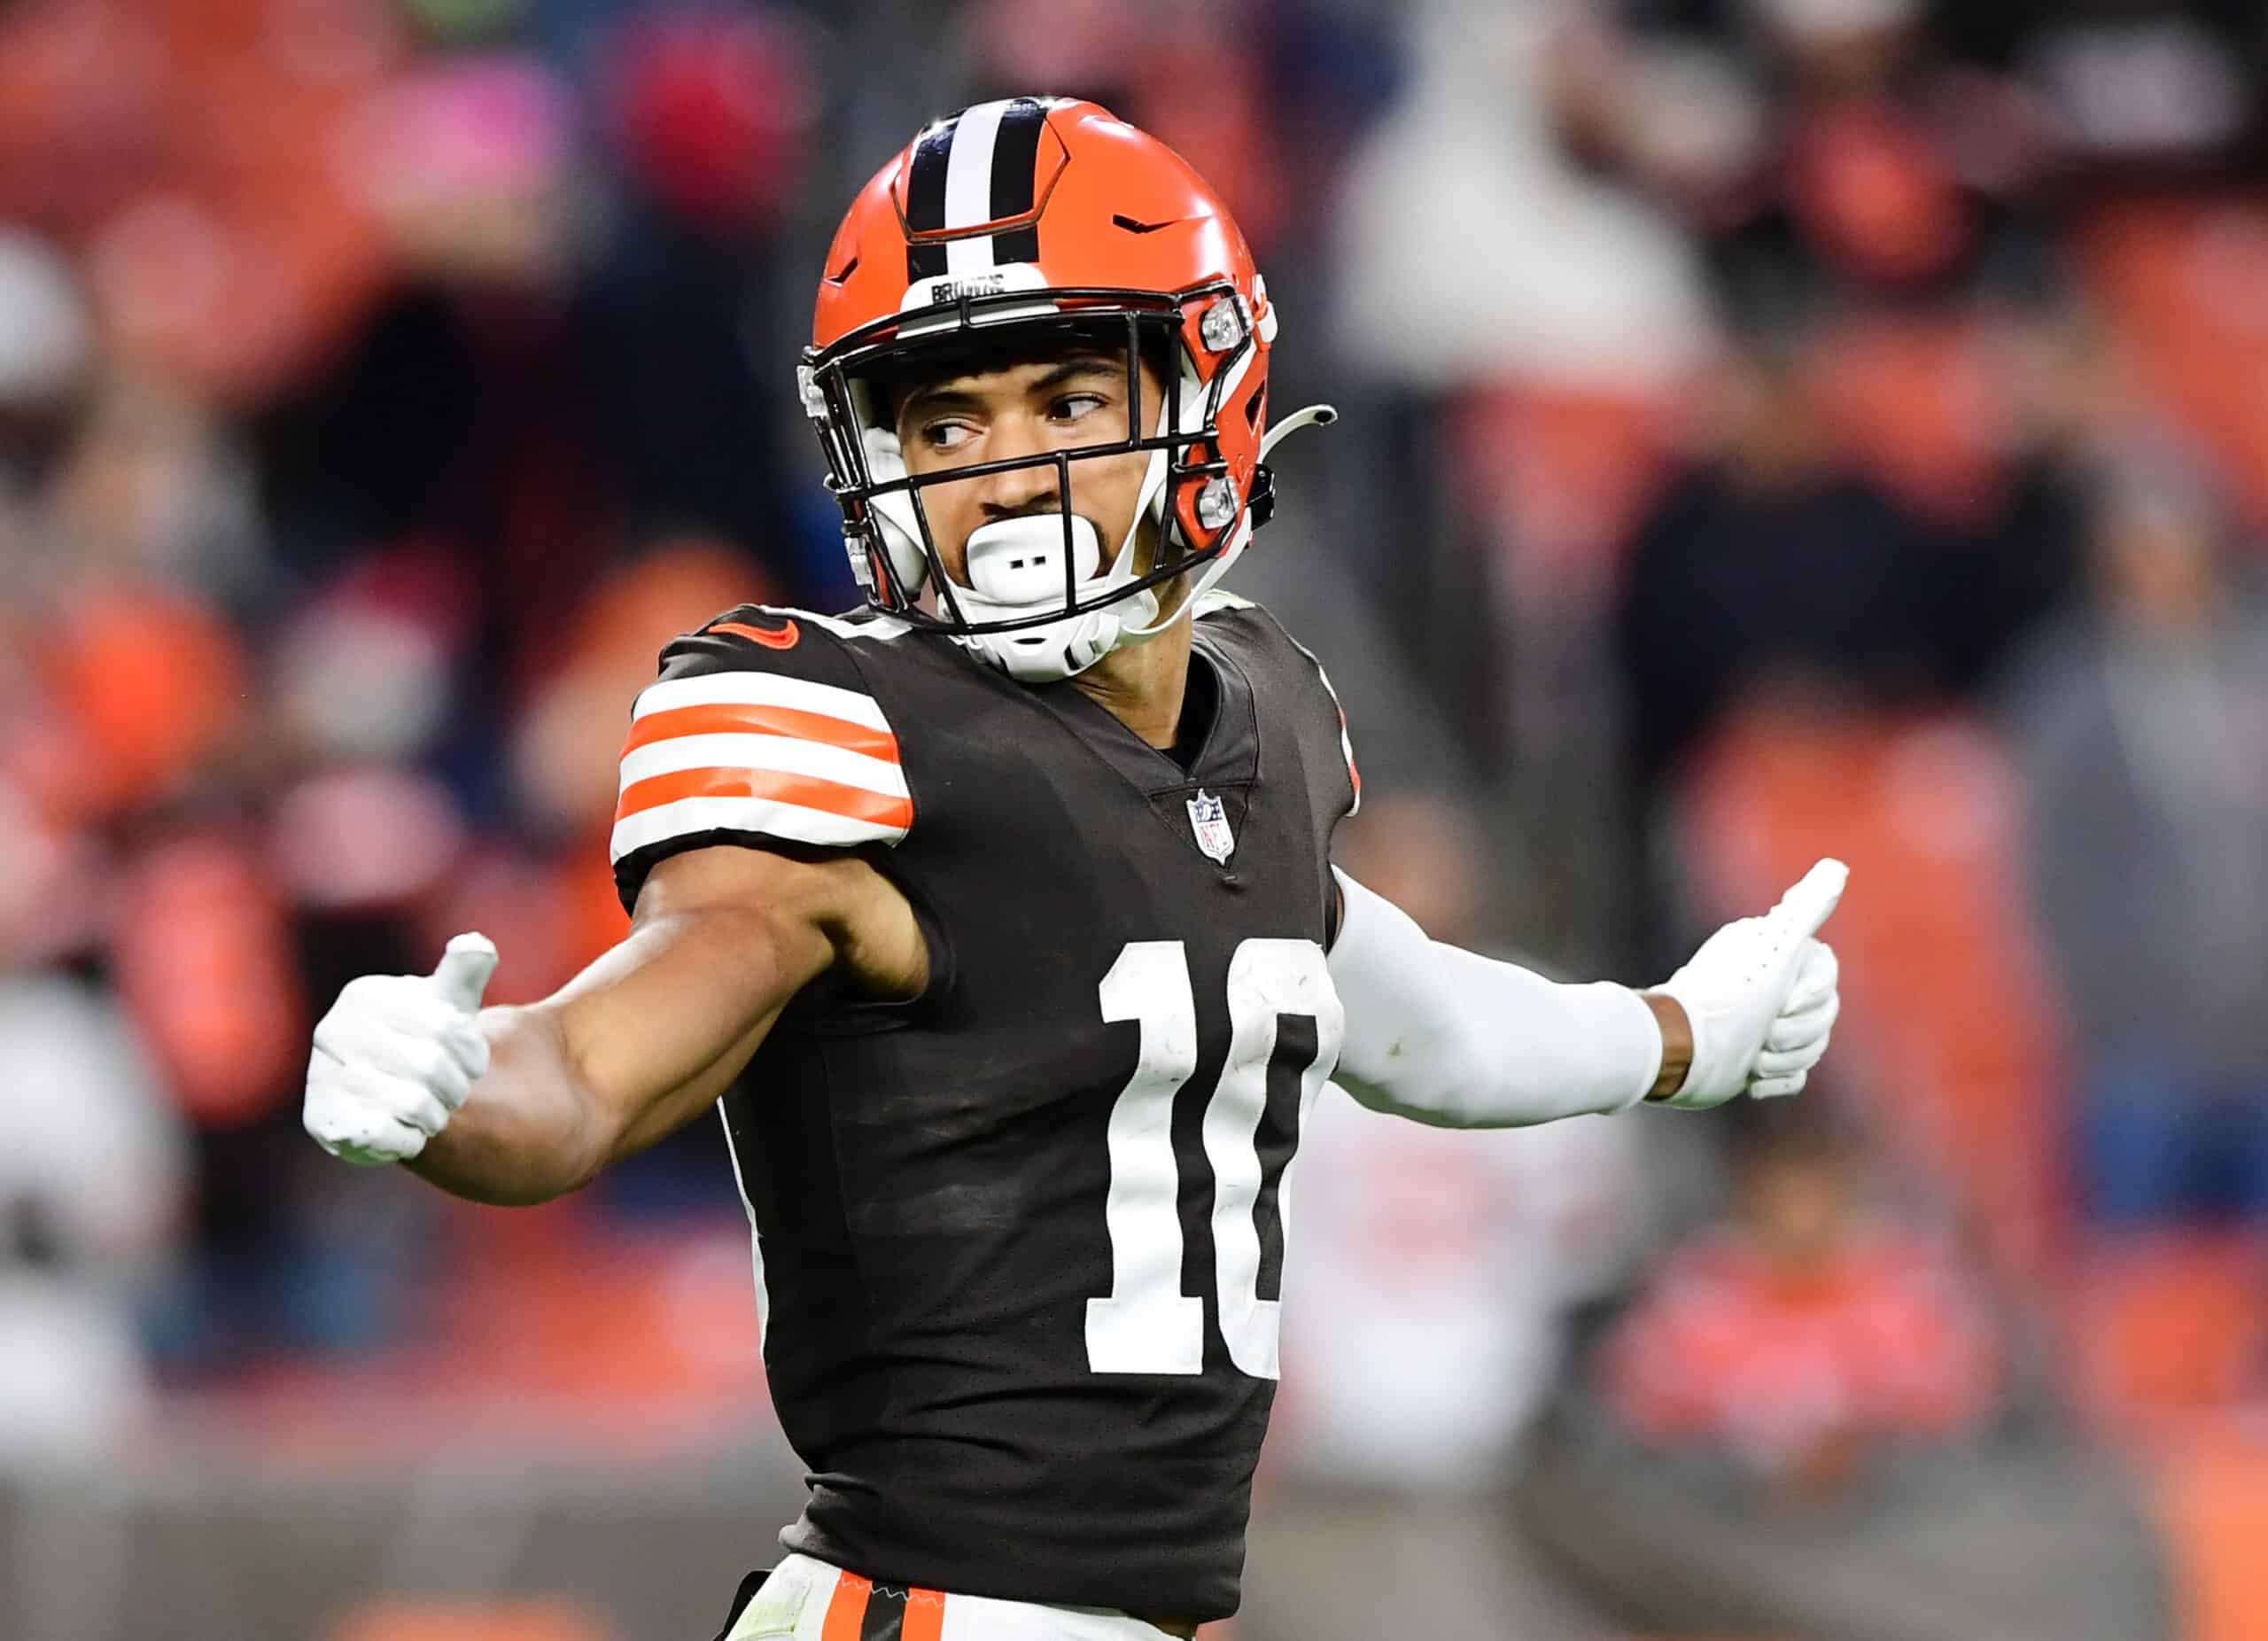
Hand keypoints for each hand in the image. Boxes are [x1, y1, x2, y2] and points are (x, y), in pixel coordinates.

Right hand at [304, 934, 498, 1164]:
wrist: (383, 1094)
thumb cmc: (423, 1039)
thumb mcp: (447, 1003)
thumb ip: (464, 973)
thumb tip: (478, 945)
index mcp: (366, 995)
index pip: (447, 1027)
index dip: (473, 1054)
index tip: (475, 1063)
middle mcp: (333, 1030)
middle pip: (429, 1067)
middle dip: (455, 1087)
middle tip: (454, 1092)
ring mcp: (321, 1075)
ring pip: (412, 1104)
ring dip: (434, 1115)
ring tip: (431, 1111)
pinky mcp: (320, 1120)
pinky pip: (384, 1136)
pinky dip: (408, 1140)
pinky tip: (406, 1131)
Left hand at [1653, 860, 1845, 1108]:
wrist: (1683, 1050)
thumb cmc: (1730, 998)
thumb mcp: (1775, 949)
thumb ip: (1807, 908)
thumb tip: (1836, 867)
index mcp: (1773, 956)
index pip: (1828, 977)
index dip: (1813, 995)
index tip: (1783, 1000)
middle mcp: (1768, 985)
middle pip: (1824, 1016)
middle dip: (1798, 1032)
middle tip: (1765, 1033)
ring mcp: (1762, 1025)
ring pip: (1812, 1048)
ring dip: (1785, 1058)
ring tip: (1753, 1057)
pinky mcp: (1756, 1062)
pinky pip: (1795, 1077)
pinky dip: (1777, 1081)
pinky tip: (1752, 1080)